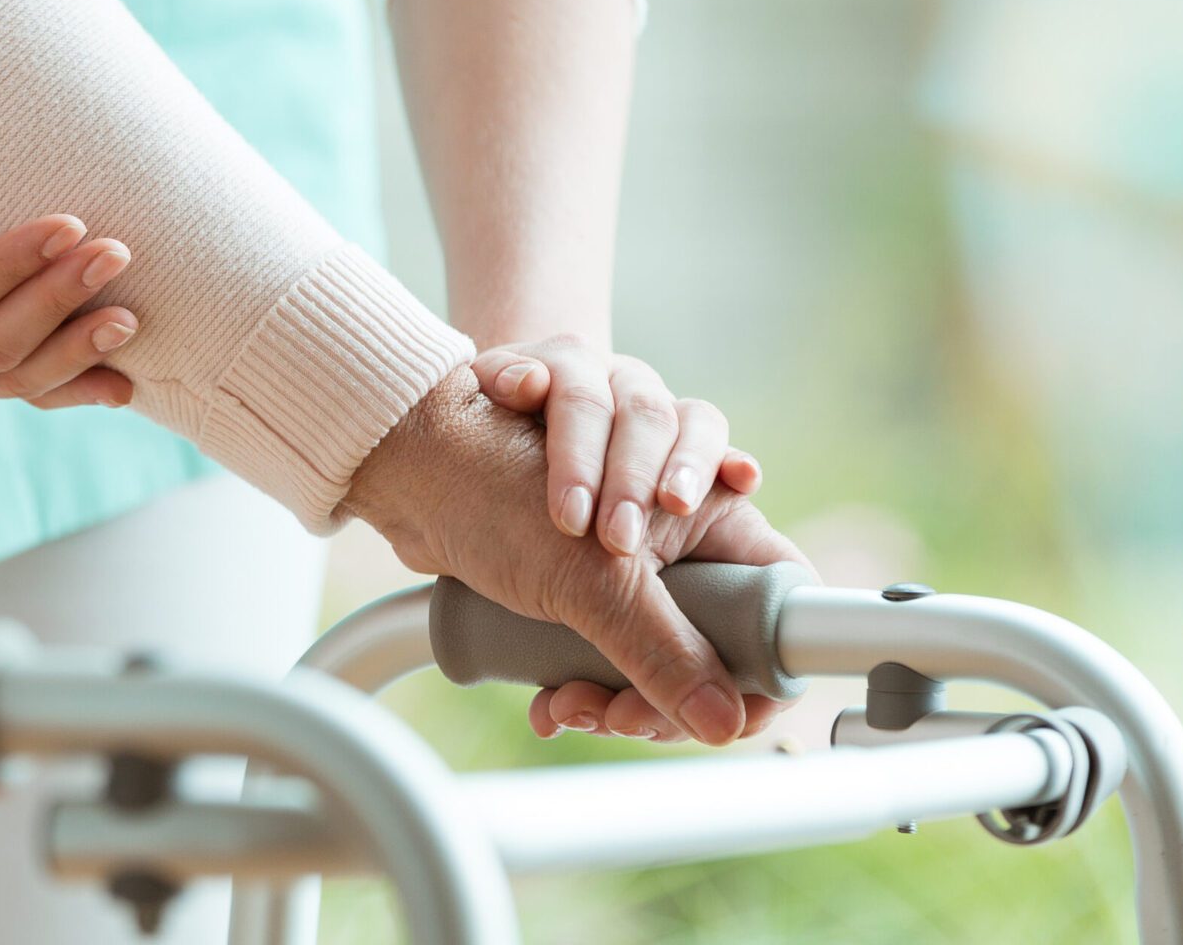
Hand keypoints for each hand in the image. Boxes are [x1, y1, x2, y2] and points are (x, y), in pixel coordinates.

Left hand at [347, 368, 813, 745]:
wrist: (400, 458)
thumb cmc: (492, 471)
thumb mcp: (589, 574)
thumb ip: (660, 647)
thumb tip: (722, 724)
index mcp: (707, 499)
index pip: (781, 589)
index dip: (765, 657)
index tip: (727, 710)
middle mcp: (679, 527)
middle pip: (719, 637)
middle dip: (665, 688)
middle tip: (614, 712)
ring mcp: (632, 558)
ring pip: (659, 654)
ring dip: (617, 695)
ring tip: (565, 704)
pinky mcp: (584, 586)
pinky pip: (607, 654)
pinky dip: (581, 683)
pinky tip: (546, 699)